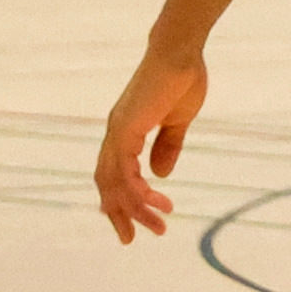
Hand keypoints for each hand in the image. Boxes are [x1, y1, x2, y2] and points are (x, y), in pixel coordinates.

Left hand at [96, 50, 206, 242]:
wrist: (180, 53)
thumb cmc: (183, 79)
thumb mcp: (178, 122)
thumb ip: (168, 147)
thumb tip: (161, 175)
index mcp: (125, 132)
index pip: (115, 175)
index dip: (124, 200)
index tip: (142, 222)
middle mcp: (115, 134)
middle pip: (107, 184)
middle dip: (120, 214)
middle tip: (134, 238)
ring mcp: (118, 131)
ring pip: (114, 181)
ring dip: (134, 207)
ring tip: (158, 226)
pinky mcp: (126, 127)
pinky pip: (123, 167)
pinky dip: (135, 188)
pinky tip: (154, 201)